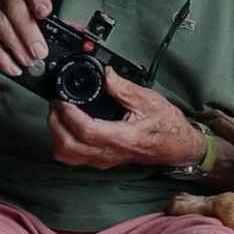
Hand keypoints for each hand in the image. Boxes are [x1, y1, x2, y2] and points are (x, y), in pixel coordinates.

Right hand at [0, 0, 54, 76]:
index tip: (45, 13)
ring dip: (16, 46)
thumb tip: (76, 30)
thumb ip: (53, 24)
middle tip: (40, 52)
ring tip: (28, 62)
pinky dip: (2, 57)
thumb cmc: (13, 21)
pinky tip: (13, 67)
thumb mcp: (33, 18)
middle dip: (29, 32)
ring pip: (0, 24)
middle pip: (15, 9)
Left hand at [47, 67, 216, 168]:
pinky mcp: (102, 161)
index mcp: (123, 138)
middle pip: (68, 148)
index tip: (62, 98)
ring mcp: (104, 160)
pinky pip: (73, 157)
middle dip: (55, 124)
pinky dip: (63, 141)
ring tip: (60, 113)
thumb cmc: (167, 126)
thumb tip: (105, 73)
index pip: (86, 131)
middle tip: (57, 103)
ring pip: (67, 155)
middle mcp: (110, 154)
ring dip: (57, 134)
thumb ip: (123, 87)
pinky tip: (66, 125)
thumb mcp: (148, 100)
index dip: (68, 114)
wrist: (178, 146)